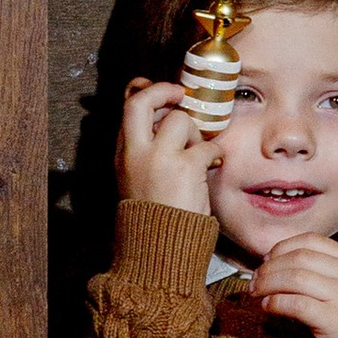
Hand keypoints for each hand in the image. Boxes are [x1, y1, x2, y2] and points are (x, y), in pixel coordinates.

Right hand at [116, 78, 220, 217]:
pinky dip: (213, 154)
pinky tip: (210, 166)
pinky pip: (207, 145)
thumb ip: (146, 148)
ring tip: (197, 155)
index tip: (162, 89)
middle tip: (181, 95)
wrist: (158, 248)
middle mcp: (136, 152)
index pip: (127, 107)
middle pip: (143, 102)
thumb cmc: (154, 216)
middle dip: (164, 91)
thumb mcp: (136, 178)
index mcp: (124, 154)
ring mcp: (160, 158)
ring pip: (182, 120)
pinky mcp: (185, 167)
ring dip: (195, 134)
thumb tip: (165, 117)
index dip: (145, 89)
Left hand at [253, 234, 337, 337]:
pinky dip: (276, 303)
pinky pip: (296, 304)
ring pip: (296, 278)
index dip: (282, 247)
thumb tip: (271, 260)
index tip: (267, 260)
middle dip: (271, 267)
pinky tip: (267, 306)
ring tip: (257, 292)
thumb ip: (317, 269)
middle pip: (300, 258)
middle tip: (256, 279)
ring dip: (269, 283)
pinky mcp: (334, 320)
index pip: (311, 241)